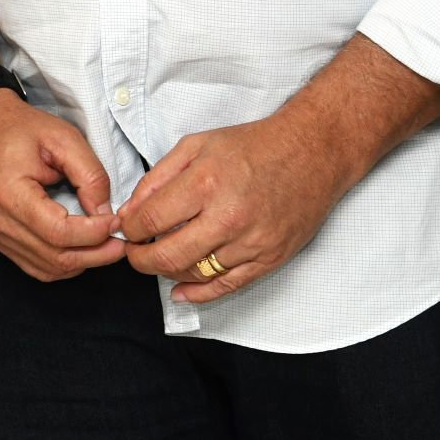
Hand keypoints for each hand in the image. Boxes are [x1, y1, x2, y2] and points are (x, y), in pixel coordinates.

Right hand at [0, 91, 126, 280]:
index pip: (59, 232)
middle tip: (122, 239)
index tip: (116, 219)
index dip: (94, 232)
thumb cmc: (18, 129)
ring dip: (84, 261)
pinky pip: (40, 268)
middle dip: (97, 253)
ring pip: (51, 269)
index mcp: (10, 193)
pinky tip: (82, 248)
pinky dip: (66, 265)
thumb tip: (106, 213)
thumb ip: (90, 175)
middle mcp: (0, 221)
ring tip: (107, 243)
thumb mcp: (62, 138)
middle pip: (57, 257)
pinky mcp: (2, 241)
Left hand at [120, 111, 358, 302]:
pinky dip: (199, 293)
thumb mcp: (196, 146)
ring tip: (160, 258)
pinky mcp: (270, 259)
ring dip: (168, 272)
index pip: (151, 220)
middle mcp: (228, 217)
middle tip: (135, 251)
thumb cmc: (252, 146)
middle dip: (140, 259)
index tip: (127, 228)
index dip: (130, 229)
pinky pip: (227, 286)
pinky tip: (181, 291)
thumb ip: (157, 179)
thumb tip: (130, 211)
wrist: (312, 154)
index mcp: (205, 183)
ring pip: (195, 274)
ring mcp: (251, 243)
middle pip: (168, 256)